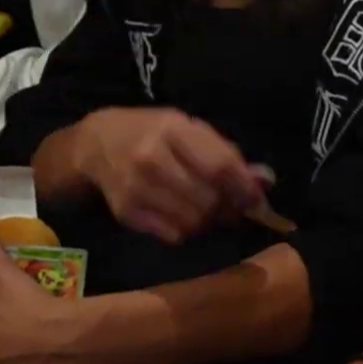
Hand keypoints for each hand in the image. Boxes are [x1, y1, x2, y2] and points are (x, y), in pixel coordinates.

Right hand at [77, 107, 267, 242]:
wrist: (98, 144)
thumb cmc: (154, 133)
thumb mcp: (190, 129)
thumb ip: (226, 153)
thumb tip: (264, 182)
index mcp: (173, 130)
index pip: (219, 166)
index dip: (244, 189)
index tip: (258, 201)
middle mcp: (152, 158)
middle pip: (208, 200)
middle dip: (227, 208)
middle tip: (231, 207)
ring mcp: (136, 187)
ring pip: (192, 222)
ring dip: (208, 222)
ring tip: (207, 209)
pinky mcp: (126, 212)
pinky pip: (173, 234)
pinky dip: (186, 230)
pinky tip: (183, 215)